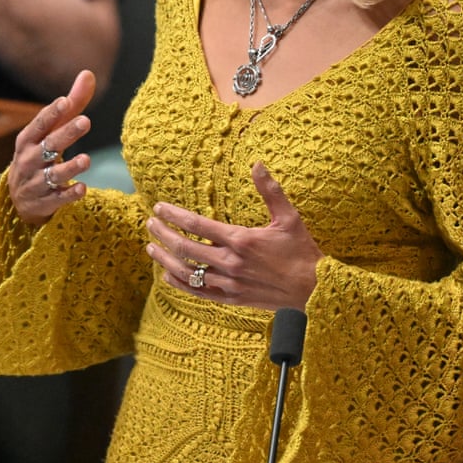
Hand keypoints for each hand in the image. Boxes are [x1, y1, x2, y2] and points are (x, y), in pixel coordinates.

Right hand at [8, 70, 96, 224]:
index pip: (39, 124)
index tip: (65, 101)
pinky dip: (69, 194)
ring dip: (70, 167)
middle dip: (66, 134)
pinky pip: (58, 198)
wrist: (22, 198)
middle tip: (85, 121)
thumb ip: (72, 104)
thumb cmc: (41, 154)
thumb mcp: (52, 130)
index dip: (51, 113)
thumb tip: (88, 73)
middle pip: (49, 145)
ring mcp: (36, 183)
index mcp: (28, 140)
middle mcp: (29, 160)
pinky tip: (83, 188)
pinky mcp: (46, 202)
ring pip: (53, 174)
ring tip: (87, 159)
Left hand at [145, 162, 323, 310]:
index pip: (197, 225)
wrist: (313, 289)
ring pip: (187, 272)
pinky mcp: (231, 298)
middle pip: (185, 248)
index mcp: (241, 240)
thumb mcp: (289, 217)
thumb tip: (257, 164)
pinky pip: (198, 292)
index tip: (159, 207)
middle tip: (149, 223)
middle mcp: (230, 262)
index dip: (174, 215)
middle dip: (163, 234)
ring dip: (165, 259)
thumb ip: (270, 191)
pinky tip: (168, 275)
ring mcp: (229, 283)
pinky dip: (180, 283)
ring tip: (151, 248)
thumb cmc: (301, 251)